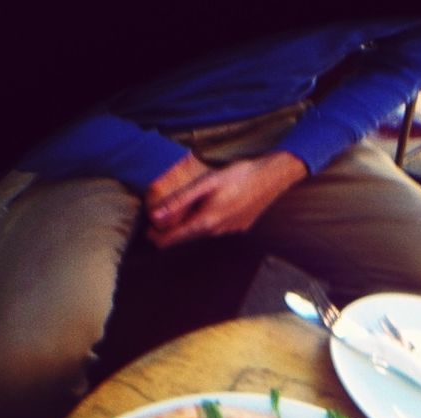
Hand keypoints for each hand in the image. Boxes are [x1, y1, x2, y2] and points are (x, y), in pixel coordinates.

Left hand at [145, 151, 307, 248]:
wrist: (272, 177)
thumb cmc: (239, 176)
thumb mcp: (205, 184)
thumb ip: (180, 201)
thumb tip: (157, 216)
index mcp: (206, 222)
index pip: (176, 238)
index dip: (159, 238)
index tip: (148, 234)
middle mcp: (217, 231)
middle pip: (188, 237)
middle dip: (172, 233)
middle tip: (157, 228)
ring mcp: (230, 231)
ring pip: (203, 233)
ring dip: (189, 228)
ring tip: (178, 220)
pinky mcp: (240, 227)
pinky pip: (217, 229)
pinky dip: (205, 224)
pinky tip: (206, 213)